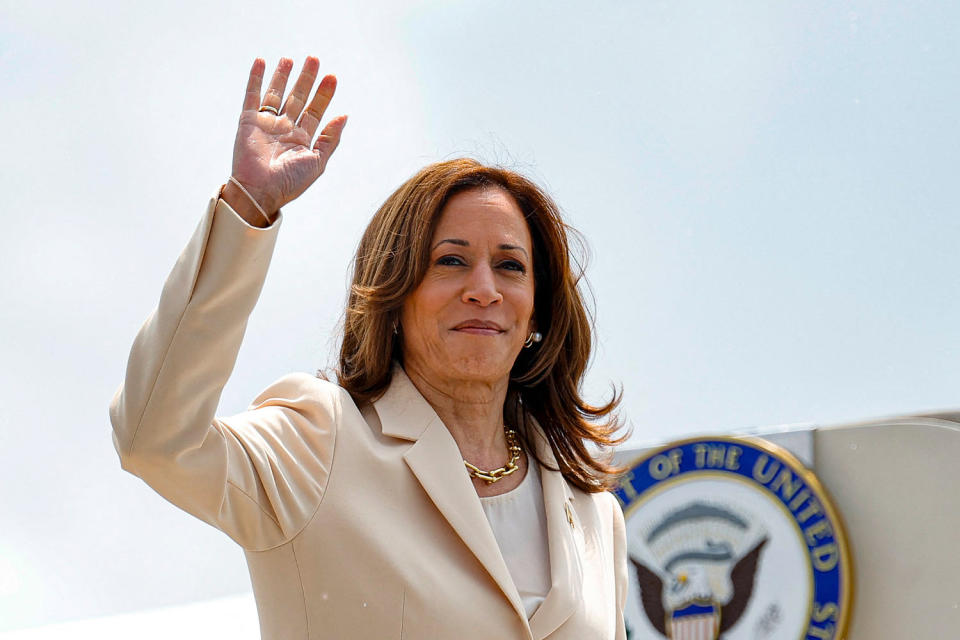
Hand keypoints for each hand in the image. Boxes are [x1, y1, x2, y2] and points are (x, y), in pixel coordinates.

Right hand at [230, 57, 346, 214]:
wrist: (261, 191)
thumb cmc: (290, 182)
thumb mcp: (317, 161)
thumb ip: (330, 139)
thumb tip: (344, 116)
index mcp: (302, 138)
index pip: (315, 111)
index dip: (324, 94)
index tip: (332, 77)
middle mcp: (285, 128)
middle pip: (297, 97)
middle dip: (306, 79)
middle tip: (314, 59)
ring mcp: (266, 123)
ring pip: (276, 93)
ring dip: (283, 75)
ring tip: (290, 59)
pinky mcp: (249, 121)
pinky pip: (252, 95)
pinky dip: (256, 78)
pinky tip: (262, 62)